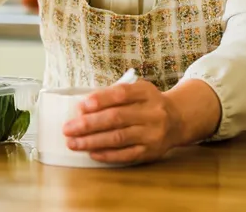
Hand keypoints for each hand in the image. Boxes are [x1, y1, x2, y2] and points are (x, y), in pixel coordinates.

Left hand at [61, 80, 181, 163]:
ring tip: (73, 143)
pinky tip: (91, 152)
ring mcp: (153, 134)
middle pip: (116, 118)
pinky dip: (107, 154)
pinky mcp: (151, 152)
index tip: (81, 106)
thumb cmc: (146, 104)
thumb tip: (82, 108)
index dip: (100, 99)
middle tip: (67, 129)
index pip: (121, 94)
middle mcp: (153, 113)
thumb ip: (113, 95)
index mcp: (147, 93)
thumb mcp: (136, 91)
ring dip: (92, 141)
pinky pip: (126, 155)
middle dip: (88, 124)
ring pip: (118, 138)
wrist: (177, 120)